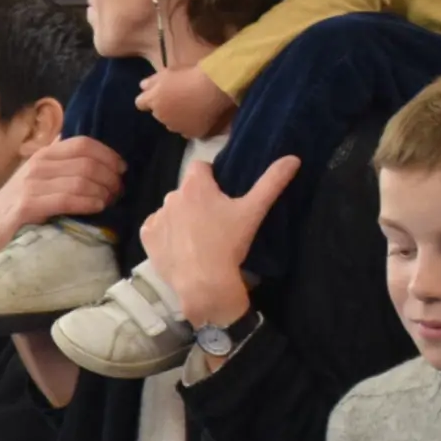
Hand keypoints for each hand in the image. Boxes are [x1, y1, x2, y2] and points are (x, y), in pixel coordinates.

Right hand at [0, 138, 127, 264]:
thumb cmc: (19, 207)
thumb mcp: (40, 179)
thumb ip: (61, 165)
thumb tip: (94, 155)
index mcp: (44, 155)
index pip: (83, 144)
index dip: (108, 155)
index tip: (121, 170)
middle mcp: (37, 165)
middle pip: (87, 162)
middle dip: (109, 178)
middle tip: (118, 193)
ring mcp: (31, 185)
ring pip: (80, 180)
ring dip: (102, 192)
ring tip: (109, 202)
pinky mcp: (27, 206)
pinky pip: (67, 199)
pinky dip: (87, 202)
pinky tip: (97, 208)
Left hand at [135, 64, 237, 140]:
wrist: (215, 87)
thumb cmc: (190, 76)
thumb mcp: (168, 72)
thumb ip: (152, 81)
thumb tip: (142, 86)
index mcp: (154, 101)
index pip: (140, 103)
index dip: (149, 99)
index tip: (158, 94)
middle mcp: (162, 117)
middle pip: (158, 114)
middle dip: (164, 108)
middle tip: (179, 98)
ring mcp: (177, 127)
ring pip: (172, 124)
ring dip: (177, 118)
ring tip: (191, 107)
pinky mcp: (193, 134)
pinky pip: (187, 131)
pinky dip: (191, 125)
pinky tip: (200, 116)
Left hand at [139, 156, 295, 333]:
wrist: (204, 283)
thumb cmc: (229, 244)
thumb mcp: (254, 211)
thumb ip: (272, 182)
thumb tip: (294, 158)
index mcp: (195, 185)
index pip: (200, 168)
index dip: (211, 178)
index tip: (221, 195)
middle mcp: (171, 196)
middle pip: (186, 191)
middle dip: (197, 200)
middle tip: (214, 221)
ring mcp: (157, 217)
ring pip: (172, 210)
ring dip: (182, 217)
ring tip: (198, 238)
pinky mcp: (146, 237)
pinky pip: (156, 228)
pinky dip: (166, 234)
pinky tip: (180, 247)